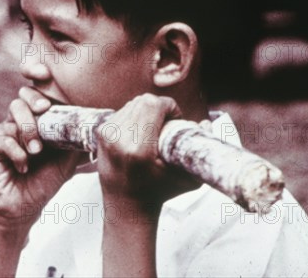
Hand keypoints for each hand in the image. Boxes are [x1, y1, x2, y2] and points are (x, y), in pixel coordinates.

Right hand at [0, 87, 83, 223]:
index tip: (45, 79)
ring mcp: (3, 132)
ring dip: (29, 132)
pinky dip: (17, 153)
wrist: (23, 209)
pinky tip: (23, 167)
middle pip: (23, 96)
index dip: (39, 80)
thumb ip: (76, 142)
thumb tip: (95, 127)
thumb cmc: (44, 183)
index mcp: (37, 121)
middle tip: (43, 108)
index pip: (38, 93)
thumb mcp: (67, 162)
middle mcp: (18, 122)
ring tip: (36, 152)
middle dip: (34, 99)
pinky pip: (4, 139)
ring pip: (13, 115)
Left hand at [95, 93, 198, 211]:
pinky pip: (123, 111)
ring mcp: (106, 135)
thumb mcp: (188, 179)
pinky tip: (141, 133)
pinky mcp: (101, 133)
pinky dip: (135, 116)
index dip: (170, 107)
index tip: (176, 121)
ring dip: (147, 111)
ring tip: (154, 130)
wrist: (126, 207)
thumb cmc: (159, 193)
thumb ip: (201, 150)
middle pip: (142, 101)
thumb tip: (206, 123)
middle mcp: (118, 139)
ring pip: (132, 104)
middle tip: (167, 125)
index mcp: (137, 149)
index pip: (153, 105)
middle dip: (159, 108)